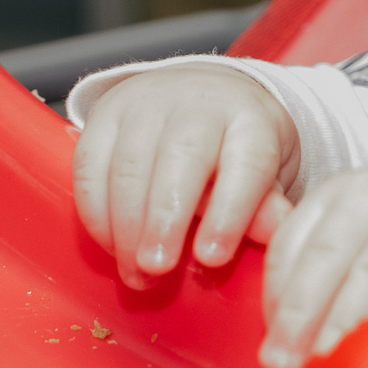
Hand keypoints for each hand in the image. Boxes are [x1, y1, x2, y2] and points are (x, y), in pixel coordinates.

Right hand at [73, 68, 298, 288]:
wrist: (204, 95)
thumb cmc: (237, 146)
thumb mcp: (267, 173)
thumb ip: (265, 207)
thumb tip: (277, 233)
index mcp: (252, 121)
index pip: (246, 164)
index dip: (229, 214)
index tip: (211, 258)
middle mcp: (200, 105)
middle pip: (181, 158)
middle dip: (165, 219)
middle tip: (157, 267)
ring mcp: (148, 103)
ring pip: (130, 164)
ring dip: (126, 226)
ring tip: (135, 272)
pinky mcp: (105, 113)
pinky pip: (90, 165)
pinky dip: (96, 212)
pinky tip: (110, 245)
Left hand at [259, 169, 367, 367]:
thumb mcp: (363, 252)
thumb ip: (325, 290)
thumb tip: (281, 361)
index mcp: (333, 197)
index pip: (288, 249)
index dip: (274, 303)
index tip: (271, 352)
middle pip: (322, 259)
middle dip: (298, 317)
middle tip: (284, 367)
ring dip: (344, 321)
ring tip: (328, 363)